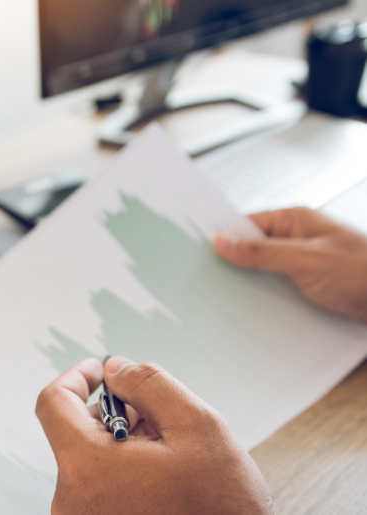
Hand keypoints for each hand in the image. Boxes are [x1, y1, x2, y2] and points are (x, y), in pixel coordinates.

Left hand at [35, 357, 272, 514]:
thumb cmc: (220, 508)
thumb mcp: (197, 427)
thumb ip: (149, 384)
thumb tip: (115, 368)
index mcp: (85, 467)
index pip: (53, 403)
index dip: (76, 377)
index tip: (100, 370)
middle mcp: (71, 499)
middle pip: (75, 432)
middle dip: (113, 414)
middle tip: (156, 419)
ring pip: (89, 461)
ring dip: (122, 445)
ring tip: (168, 455)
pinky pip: (97, 489)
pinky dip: (122, 472)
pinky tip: (162, 479)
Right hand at [214, 207, 366, 322]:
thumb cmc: (366, 272)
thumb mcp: (307, 260)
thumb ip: (262, 252)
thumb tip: (222, 242)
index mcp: (295, 221)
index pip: (246, 225)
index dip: (222, 238)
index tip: (198, 253)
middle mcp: (298, 240)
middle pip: (252, 250)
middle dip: (234, 266)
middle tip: (208, 281)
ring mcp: (304, 264)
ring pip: (263, 273)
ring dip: (250, 287)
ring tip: (227, 300)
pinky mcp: (310, 287)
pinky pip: (278, 291)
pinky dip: (266, 301)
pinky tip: (255, 314)